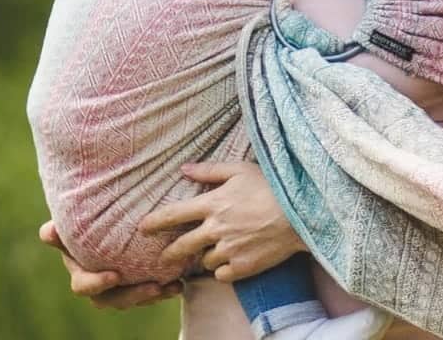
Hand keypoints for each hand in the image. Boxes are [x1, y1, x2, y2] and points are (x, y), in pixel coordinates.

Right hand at [38, 221, 181, 308]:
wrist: (123, 212)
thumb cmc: (96, 211)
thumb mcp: (84, 214)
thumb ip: (68, 225)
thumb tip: (47, 231)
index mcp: (80, 266)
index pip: (82, 285)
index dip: (95, 283)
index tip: (115, 275)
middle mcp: (98, 279)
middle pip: (109, 300)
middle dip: (131, 295)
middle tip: (153, 286)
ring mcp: (119, 284)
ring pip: (132, 299)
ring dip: (150, 295)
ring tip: (172, 286)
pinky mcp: (139, 281)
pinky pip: (150, 293)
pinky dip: (164, 290)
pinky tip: (179, 283)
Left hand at [139, 161, 305, 281]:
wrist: (300, 214)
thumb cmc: (271, 186)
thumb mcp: (240, 170)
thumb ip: (210, 170)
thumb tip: (184, 168)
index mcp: (212, 204)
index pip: (173, 214)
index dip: (154, 222)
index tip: (142, 227)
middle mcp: (215, 229)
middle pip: (181, 246)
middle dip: (169, 252)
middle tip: (165, 255)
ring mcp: (228, 250)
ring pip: (204, 260)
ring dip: (206, 255)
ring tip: (218, 247)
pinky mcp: (241, 267)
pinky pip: (221, 274)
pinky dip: (223, 268)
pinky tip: (232, 258)